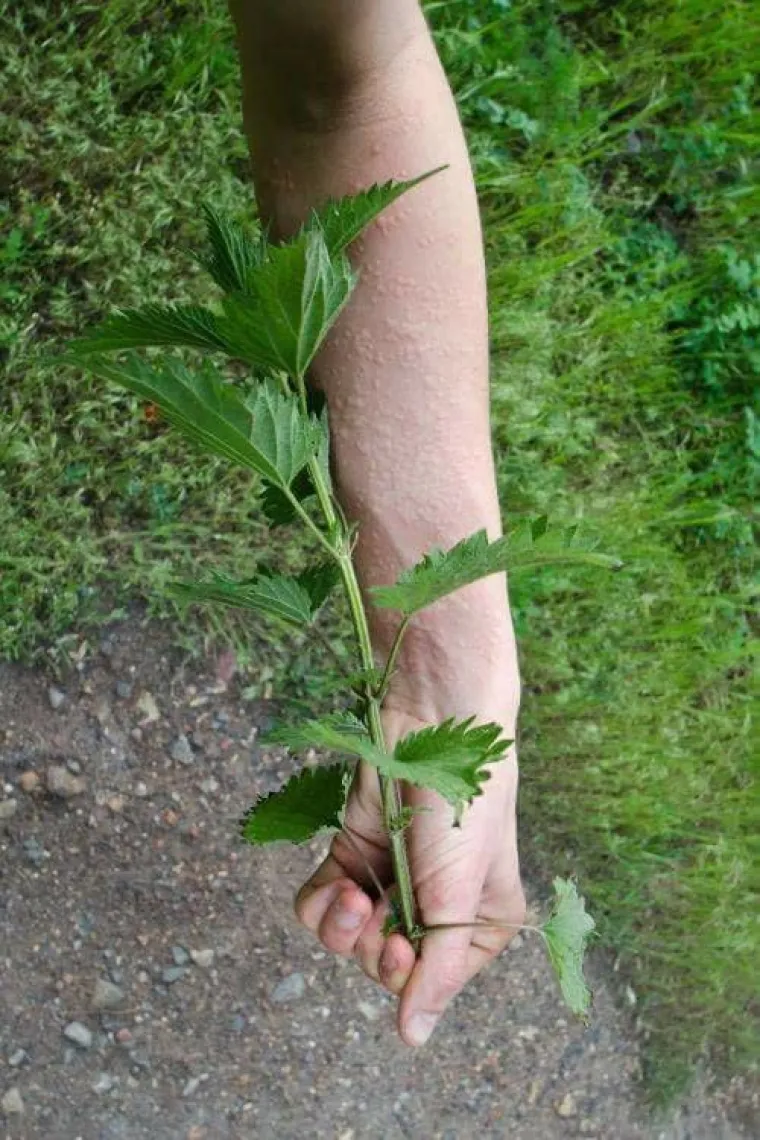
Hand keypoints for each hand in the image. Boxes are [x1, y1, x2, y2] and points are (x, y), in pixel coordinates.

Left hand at [294, 670, 524, 1046]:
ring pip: (347, 942)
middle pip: (383, 967)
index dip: (407, 973)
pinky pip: (321, 906)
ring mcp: (389, 881)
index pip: (431, 984)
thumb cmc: (464, 807)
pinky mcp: (352, 855)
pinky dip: (321, 904)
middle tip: (378, 914)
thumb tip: (414, 1037)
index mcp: (477, 924)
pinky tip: (337, 883)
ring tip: (355, 897)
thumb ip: (438, 969)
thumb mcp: (461, 892)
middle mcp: (432, 909)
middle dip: (372, 949)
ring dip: (343, 928)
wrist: (433, 722)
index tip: (398, 943)